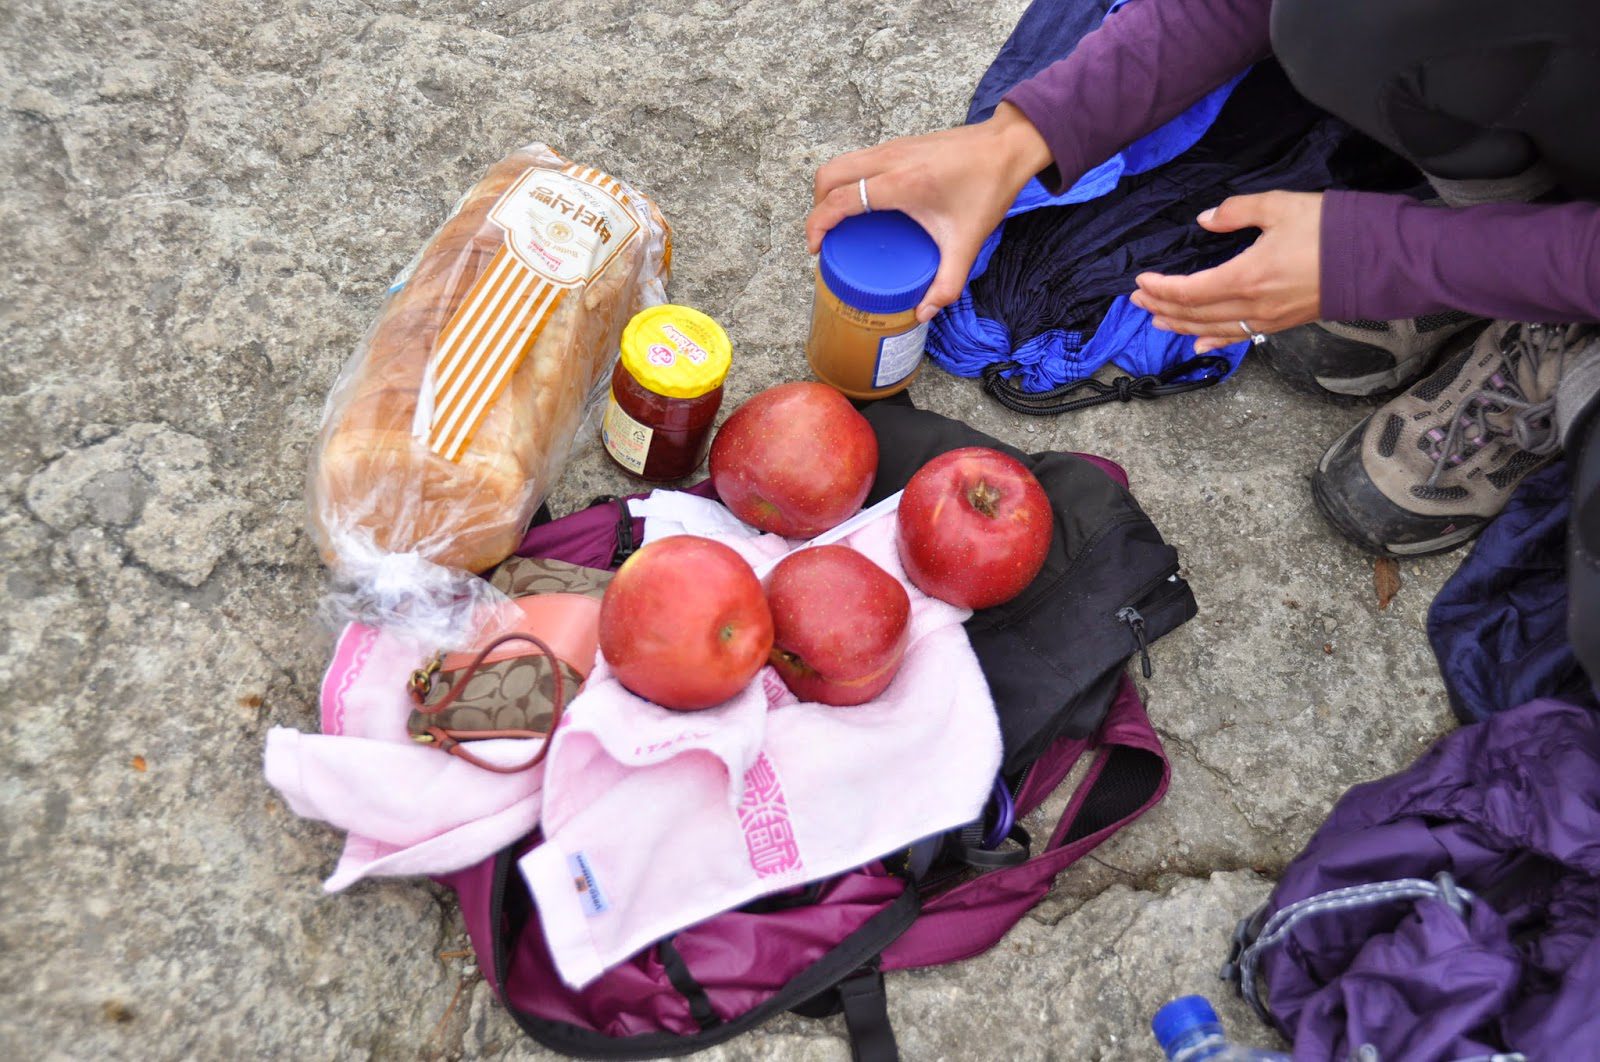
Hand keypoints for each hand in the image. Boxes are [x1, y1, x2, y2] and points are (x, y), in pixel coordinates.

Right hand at [806, 103, 1053, 322]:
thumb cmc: (988, 187)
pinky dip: (847, 180)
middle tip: (825, 237)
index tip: (815, 248)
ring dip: (829, 191)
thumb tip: (922, 314)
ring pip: (840, 162)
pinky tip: (863, 204)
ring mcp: (892, 147)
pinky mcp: (898, 144)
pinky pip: (857, 159)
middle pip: (828, 174)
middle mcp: (890, 159)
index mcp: (901, 183)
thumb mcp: (968, 243)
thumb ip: (947, 284)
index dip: (817, 224)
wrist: (1007, 146)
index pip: (840, 199)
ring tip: (839, 223)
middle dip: (816, 206)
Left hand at [1130, 191, 1323, 353]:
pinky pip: (1239, 337)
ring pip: (1212, 329)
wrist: (1375, 259)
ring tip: (1156, 319)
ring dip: (1180, 325)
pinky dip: (1213, 341)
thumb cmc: (1328, 229)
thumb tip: (1205, 220)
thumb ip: (1236, 211)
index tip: (1141, 281)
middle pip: (1195, 313)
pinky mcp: (1282, 323)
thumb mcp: (1279, 206)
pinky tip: (1197, 345)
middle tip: (1137, 301)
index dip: (1161, 289)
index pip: (1190, 291)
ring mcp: (1267, 319)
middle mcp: (1252, 305)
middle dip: (1162, 307)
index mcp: (1246, 276)